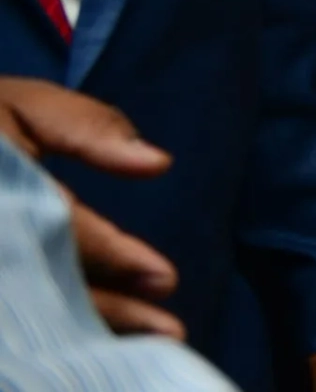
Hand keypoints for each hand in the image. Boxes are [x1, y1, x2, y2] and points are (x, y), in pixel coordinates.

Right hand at [0, 77, 181, 336]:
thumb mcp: (21, 107)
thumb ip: (86, 128)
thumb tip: (158, 164)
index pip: (55, 229)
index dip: (112, 257)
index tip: (165, 279)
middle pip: (40, 287)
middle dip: (105, 312)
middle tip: (168, 330)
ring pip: (23, 314)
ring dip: (83, 326)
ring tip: (142, 340)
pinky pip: (14, 315)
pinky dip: (49, 329)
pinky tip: (94, 332)